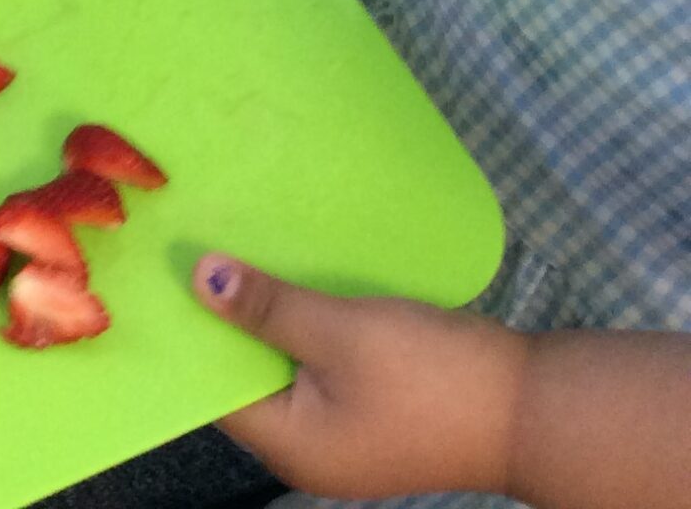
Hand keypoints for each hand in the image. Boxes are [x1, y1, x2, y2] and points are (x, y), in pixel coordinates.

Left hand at [194, 253, 522, 501]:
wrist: (535, 406)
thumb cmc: (432, 376)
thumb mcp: (341, 331)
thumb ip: (268, 307)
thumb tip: (198, 280)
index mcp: (292, 447)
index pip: (213, 389)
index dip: (186, 331)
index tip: (157, 273)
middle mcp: (311, 448)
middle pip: (246, 375)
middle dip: (223, 314)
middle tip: (189, 244)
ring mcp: (346, 429)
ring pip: (284, 362)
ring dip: (265, 311)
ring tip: (230, 244)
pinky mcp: (376, 405)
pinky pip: (320, 360)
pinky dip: (303, 320)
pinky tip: (291, 271)